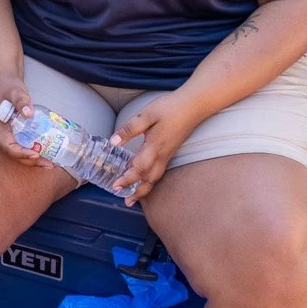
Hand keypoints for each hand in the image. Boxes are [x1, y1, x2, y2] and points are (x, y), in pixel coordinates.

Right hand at [0, 77, 47, 167]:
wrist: (6, 83)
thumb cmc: (8, 87)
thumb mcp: (15, 92)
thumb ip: (21, 101)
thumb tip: (29, 113)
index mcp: (0, 127)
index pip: (7, 146)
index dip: (20, 153)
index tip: (35, 154)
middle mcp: (5, 134)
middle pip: (15, 154)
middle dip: (31, 161)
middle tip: (48, 164)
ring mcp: (13, 134)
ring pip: (21, 152)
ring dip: (35, 160)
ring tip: (51, 163)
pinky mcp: (20, 132)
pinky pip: (27, 145)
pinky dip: (37, 151)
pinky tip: (49, 153)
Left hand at [110, 90, 209, 204]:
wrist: (193, 106)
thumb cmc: (170, 108)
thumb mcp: (146, 114)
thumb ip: (130, 129)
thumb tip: (113, 141)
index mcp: (154, 147)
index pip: (139, 168)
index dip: (127, 179)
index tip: (115, 186)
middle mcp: (162, 155)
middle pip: (149, 180)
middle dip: (137, 192)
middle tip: (126, 201)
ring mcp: (168, 155)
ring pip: (155, 177)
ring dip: (144, 189)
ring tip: (133, 197)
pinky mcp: (170, 152)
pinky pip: (159, 171)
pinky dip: (150, 180)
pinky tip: (144, 178)